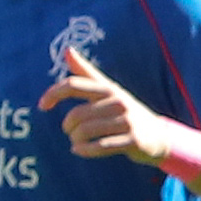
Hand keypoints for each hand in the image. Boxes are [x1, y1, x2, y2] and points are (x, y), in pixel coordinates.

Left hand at [42, 47, 185, 171]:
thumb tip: (67, 49)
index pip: (73, 85)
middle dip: (68, 126)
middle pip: (77, 114)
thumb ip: (85, 72)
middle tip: (70, 132)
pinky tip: (79, 150)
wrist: (158, 136)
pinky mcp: (133, 140)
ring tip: (76, 141)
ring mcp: (127, 120)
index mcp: (108, 88)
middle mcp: (118, 101)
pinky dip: (85, 150)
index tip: (42, 106)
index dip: (53, 94)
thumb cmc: (125, 111)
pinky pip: (101, 146)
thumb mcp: (108, 89)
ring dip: (75, 139)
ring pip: (86, 131)